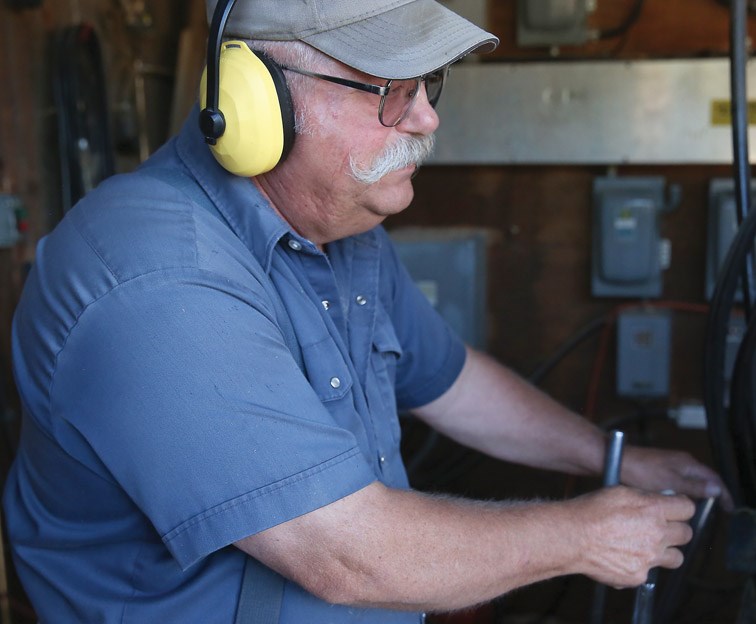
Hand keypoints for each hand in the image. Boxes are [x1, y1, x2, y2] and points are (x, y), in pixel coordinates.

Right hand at [568, 486, 694, 587]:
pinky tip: (624, 556)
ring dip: (666, 551)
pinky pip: (650, 571)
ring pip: (676, 558)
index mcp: (654, 510)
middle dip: (676, 529)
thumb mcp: (619, 492)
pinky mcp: (639, 575)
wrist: (571, 537)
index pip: (687, 508)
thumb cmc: (590, 511)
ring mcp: (650, 558)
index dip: (681, 507)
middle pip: (686, 534)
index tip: (676, 509)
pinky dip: (641, 565)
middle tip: (661, 527)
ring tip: (648, 546)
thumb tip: (658, 500)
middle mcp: (657, 535)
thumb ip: (645, 498)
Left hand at [620, 445, 733, 510]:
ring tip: (695, 513)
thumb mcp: (669, 482)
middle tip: (715, 513)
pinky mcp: (659, 471)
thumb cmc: (639, 470)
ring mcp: (669, 466)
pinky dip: (680, 495)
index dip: (724, 494)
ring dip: (693, 496)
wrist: (614, 460)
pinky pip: (676, 484)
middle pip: (703, 481)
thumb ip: (692, 487)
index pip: (713, 478)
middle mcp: (681, 463)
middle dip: (710, 496)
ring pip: (689, 483)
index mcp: (687, 464)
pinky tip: (675, 505)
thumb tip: (715, 490)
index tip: (729, 509)